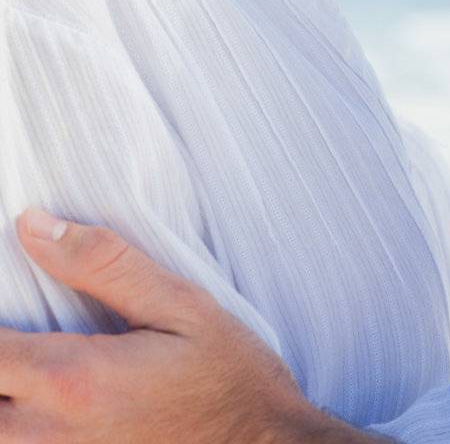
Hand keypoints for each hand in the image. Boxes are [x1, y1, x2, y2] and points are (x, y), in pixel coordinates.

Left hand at [0, 213, 373, 442]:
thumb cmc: (227, 374)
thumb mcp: (179, 304)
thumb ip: (103, 264)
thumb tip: (33, 226)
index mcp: (74, 379)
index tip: (4, 292)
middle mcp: (54, 432)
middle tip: (17, 333)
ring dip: (5, 394)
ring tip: (24, 363)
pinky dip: (21, 424)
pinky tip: (36, 399)